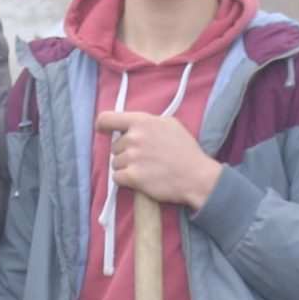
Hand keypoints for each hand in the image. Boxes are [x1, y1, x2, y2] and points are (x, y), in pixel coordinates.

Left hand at [95, 110, 222, 208]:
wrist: (196, 176)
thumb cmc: (186, 150)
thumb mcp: (171, 124)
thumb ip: (150, 122)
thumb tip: (134, 124)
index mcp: (142, 122)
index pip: (107, 119)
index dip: (102, 126)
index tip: (102, 131)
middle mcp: (134, 138)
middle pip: (115, 147)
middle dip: (125, 153)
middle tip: (144, 158)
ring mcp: (132, 157)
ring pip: (115, 163)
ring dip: (126, 167)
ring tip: (145, 169)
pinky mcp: (132, 177)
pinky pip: (117, 178)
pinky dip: (125, 180)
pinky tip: (140, 179)